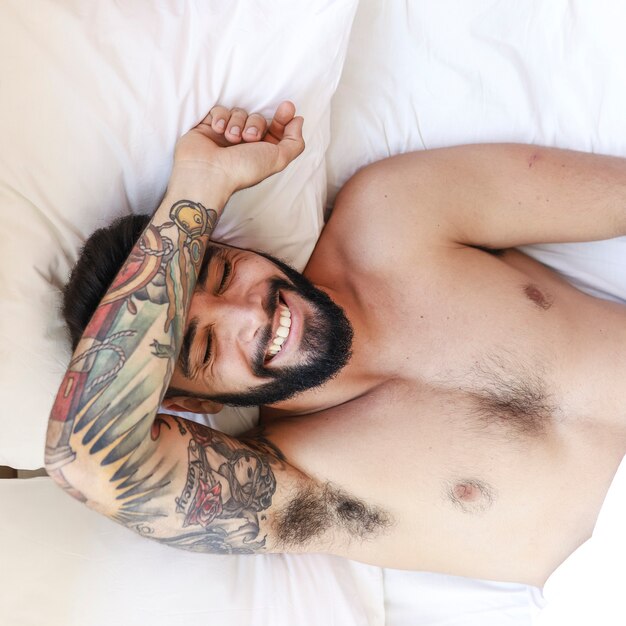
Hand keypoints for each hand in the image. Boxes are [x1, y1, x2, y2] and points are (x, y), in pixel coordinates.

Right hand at [172, 102, 304, 193]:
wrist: (208, 172)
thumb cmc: (242, 170)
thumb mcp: (278, 159)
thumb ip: (294, 142)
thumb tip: (298, 120)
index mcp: (262, 152)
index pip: (276, 128)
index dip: (283, 117)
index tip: (287, 107)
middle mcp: (245, 144)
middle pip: (258, 118)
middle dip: (256, 124)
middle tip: (249, 138)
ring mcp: (227, 135)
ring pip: (239, 112)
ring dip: (237, 124)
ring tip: (230, 139)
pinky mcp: (209, 127)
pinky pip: (220, 110)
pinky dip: (220, 118)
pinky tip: (217, 131)